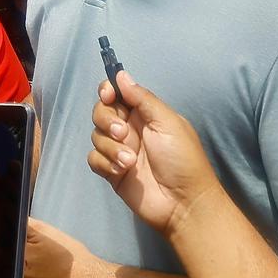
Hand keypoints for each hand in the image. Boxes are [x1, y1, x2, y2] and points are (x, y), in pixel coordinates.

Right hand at [89, 69, 224, 238]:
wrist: (183, 202)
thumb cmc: (182, 159)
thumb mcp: (168, 123)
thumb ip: (143, 99)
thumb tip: (121, 76)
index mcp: (145, 114)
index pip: (118, 93)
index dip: (108, 90)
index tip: (108, 95)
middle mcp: (130, 129)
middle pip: (101, 112)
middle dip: (107, 120)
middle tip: (123, 133)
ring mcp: (119, 150)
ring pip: (96, 136)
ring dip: (111, 147)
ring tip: (130, 161)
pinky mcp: (111, 171)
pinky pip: (94, 158)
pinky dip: (105, 162)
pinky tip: (122, 171)